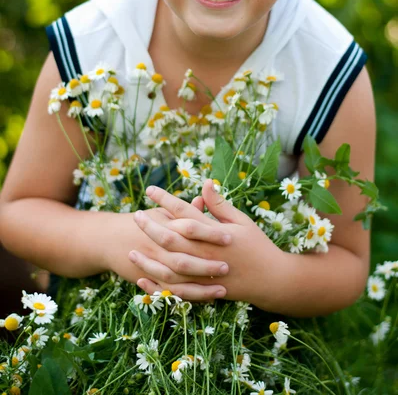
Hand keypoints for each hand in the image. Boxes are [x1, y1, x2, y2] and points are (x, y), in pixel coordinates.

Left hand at [131, 180, 286, 306]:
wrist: (272, 279)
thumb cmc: (257, 245)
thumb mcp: (242, 220)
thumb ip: (220, 204)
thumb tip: (205, 182)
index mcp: (213, 233)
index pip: (183, 212)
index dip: (165, 200)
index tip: (150, 190)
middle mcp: (205, 253)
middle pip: (169, 238)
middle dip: (150, 226)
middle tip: (136, 215)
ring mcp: (202, 274)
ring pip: (167, 268)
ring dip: (147, 258)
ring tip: (131, 249)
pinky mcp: (202, 291)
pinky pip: (174, 291)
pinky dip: (156, 287)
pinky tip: (141, 280)